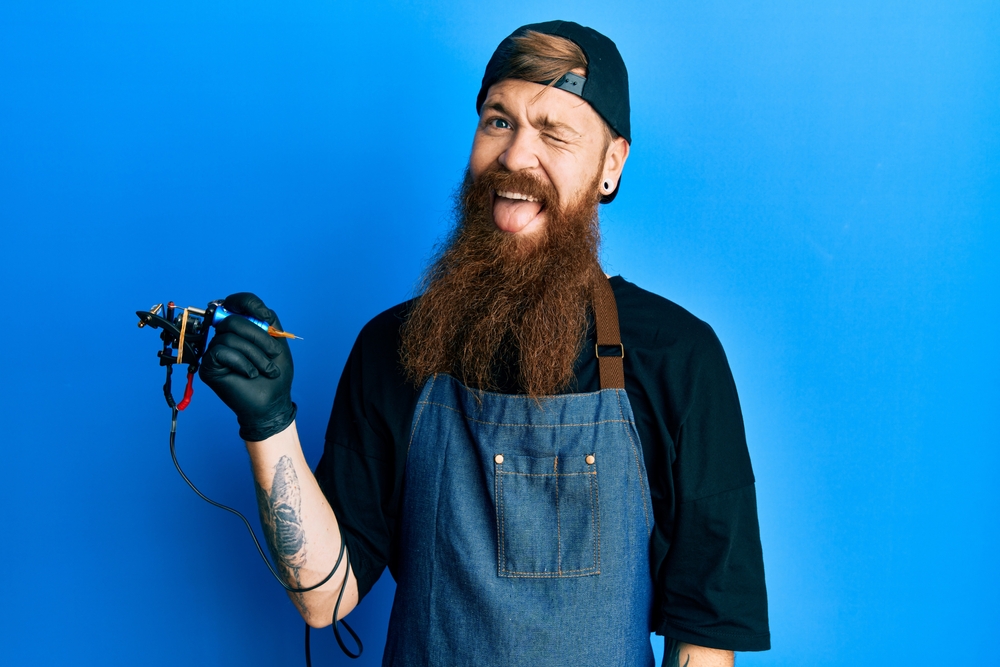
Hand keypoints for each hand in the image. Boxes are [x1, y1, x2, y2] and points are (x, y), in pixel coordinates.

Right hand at [199, 293, 295, 441]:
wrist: (271, 402)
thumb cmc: (274, 373)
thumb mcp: (277, 341)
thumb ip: (266, 320)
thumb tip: (255, 309)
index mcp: (240, 328)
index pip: (235, 302)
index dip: (246, 302)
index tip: (264, 316)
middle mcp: (224, 336)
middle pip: (233, 319)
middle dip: (258, 337)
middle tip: (273, 354)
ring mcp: (214, 351)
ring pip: (228, 336)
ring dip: (254, 354)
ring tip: (265, 370)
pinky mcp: (208, 366)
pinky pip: (220, 351)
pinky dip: (241, 362)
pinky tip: (250, 374)